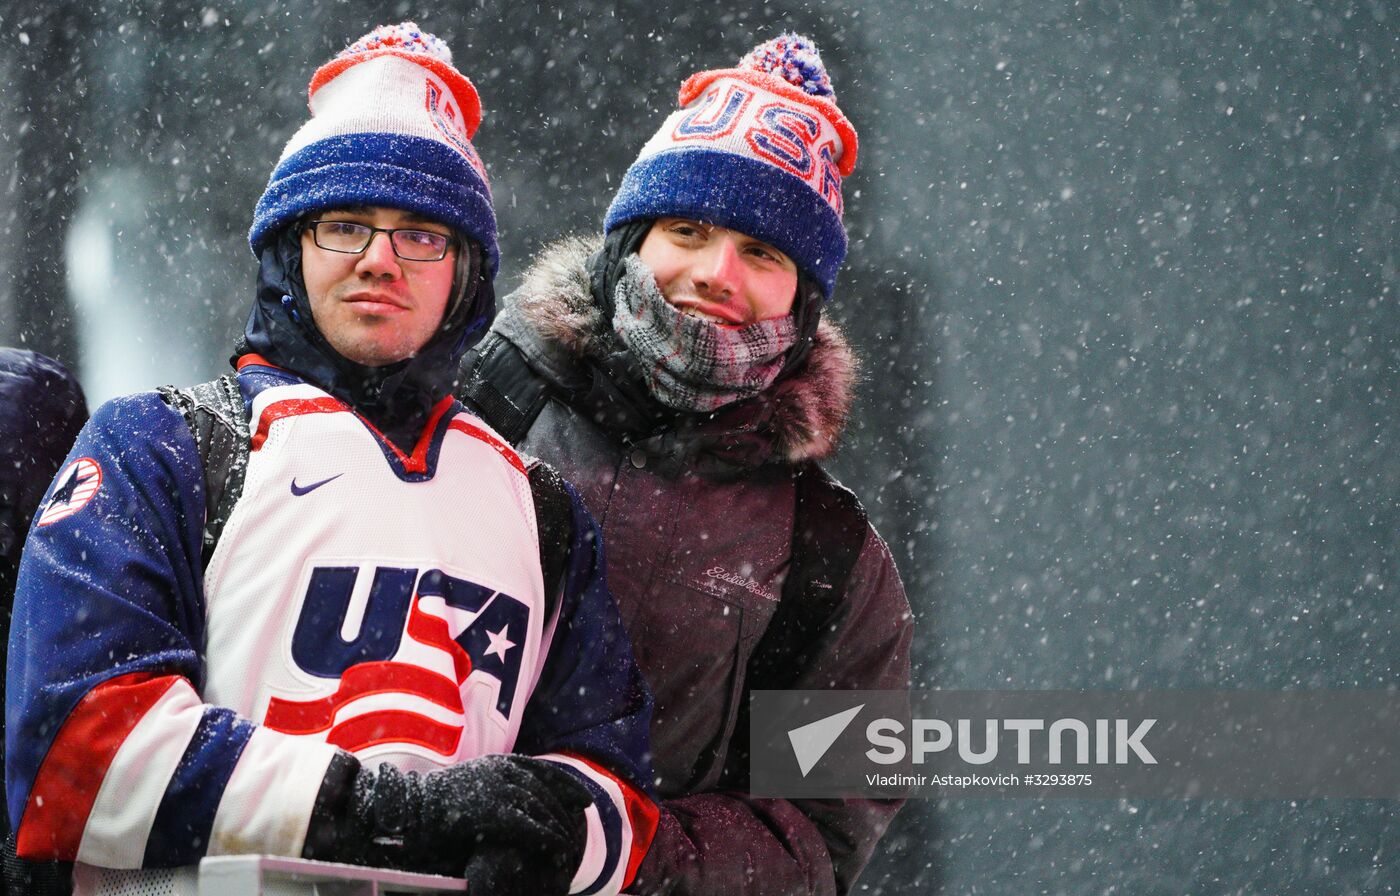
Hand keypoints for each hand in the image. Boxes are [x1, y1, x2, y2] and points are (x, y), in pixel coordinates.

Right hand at [342, 754, 590, 877]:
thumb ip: (498, 789)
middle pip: (545, 790)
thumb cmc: (439, 804)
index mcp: (497, 764)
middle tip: (582, 825)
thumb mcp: (474, 786)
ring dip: (559, 827)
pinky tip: (558, 848)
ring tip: (570, 843)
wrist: (410, 810)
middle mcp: (501, 772)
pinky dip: (547, 837)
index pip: (542, 770)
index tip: (584, 798)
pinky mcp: (492, 813)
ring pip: (540, 809)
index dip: (566, 784)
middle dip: (566, 808)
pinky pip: (529, 826)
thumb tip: (524, 802)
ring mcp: (497, 791)